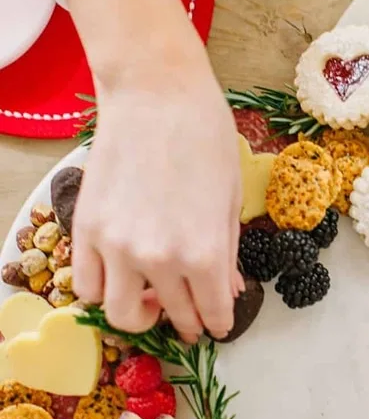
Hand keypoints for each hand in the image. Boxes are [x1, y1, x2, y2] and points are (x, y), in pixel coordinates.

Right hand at [60, 0, 242, 342]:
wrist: (156, 94)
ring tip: (149, 299)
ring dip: (138, 314)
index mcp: (205, 252)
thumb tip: (228, 289)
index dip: (218, 323)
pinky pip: (87, 285)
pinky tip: (120, 275)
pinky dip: (103, 289)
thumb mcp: (230, 198)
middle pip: (172, 317)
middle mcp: (159, 259)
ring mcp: (117, 247)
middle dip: (186, 322)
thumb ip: (227, 251)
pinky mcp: (87, 229)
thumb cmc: (205, 137)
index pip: (213, 313)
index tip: (217, 324)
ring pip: (119, 315)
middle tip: (190, 315)